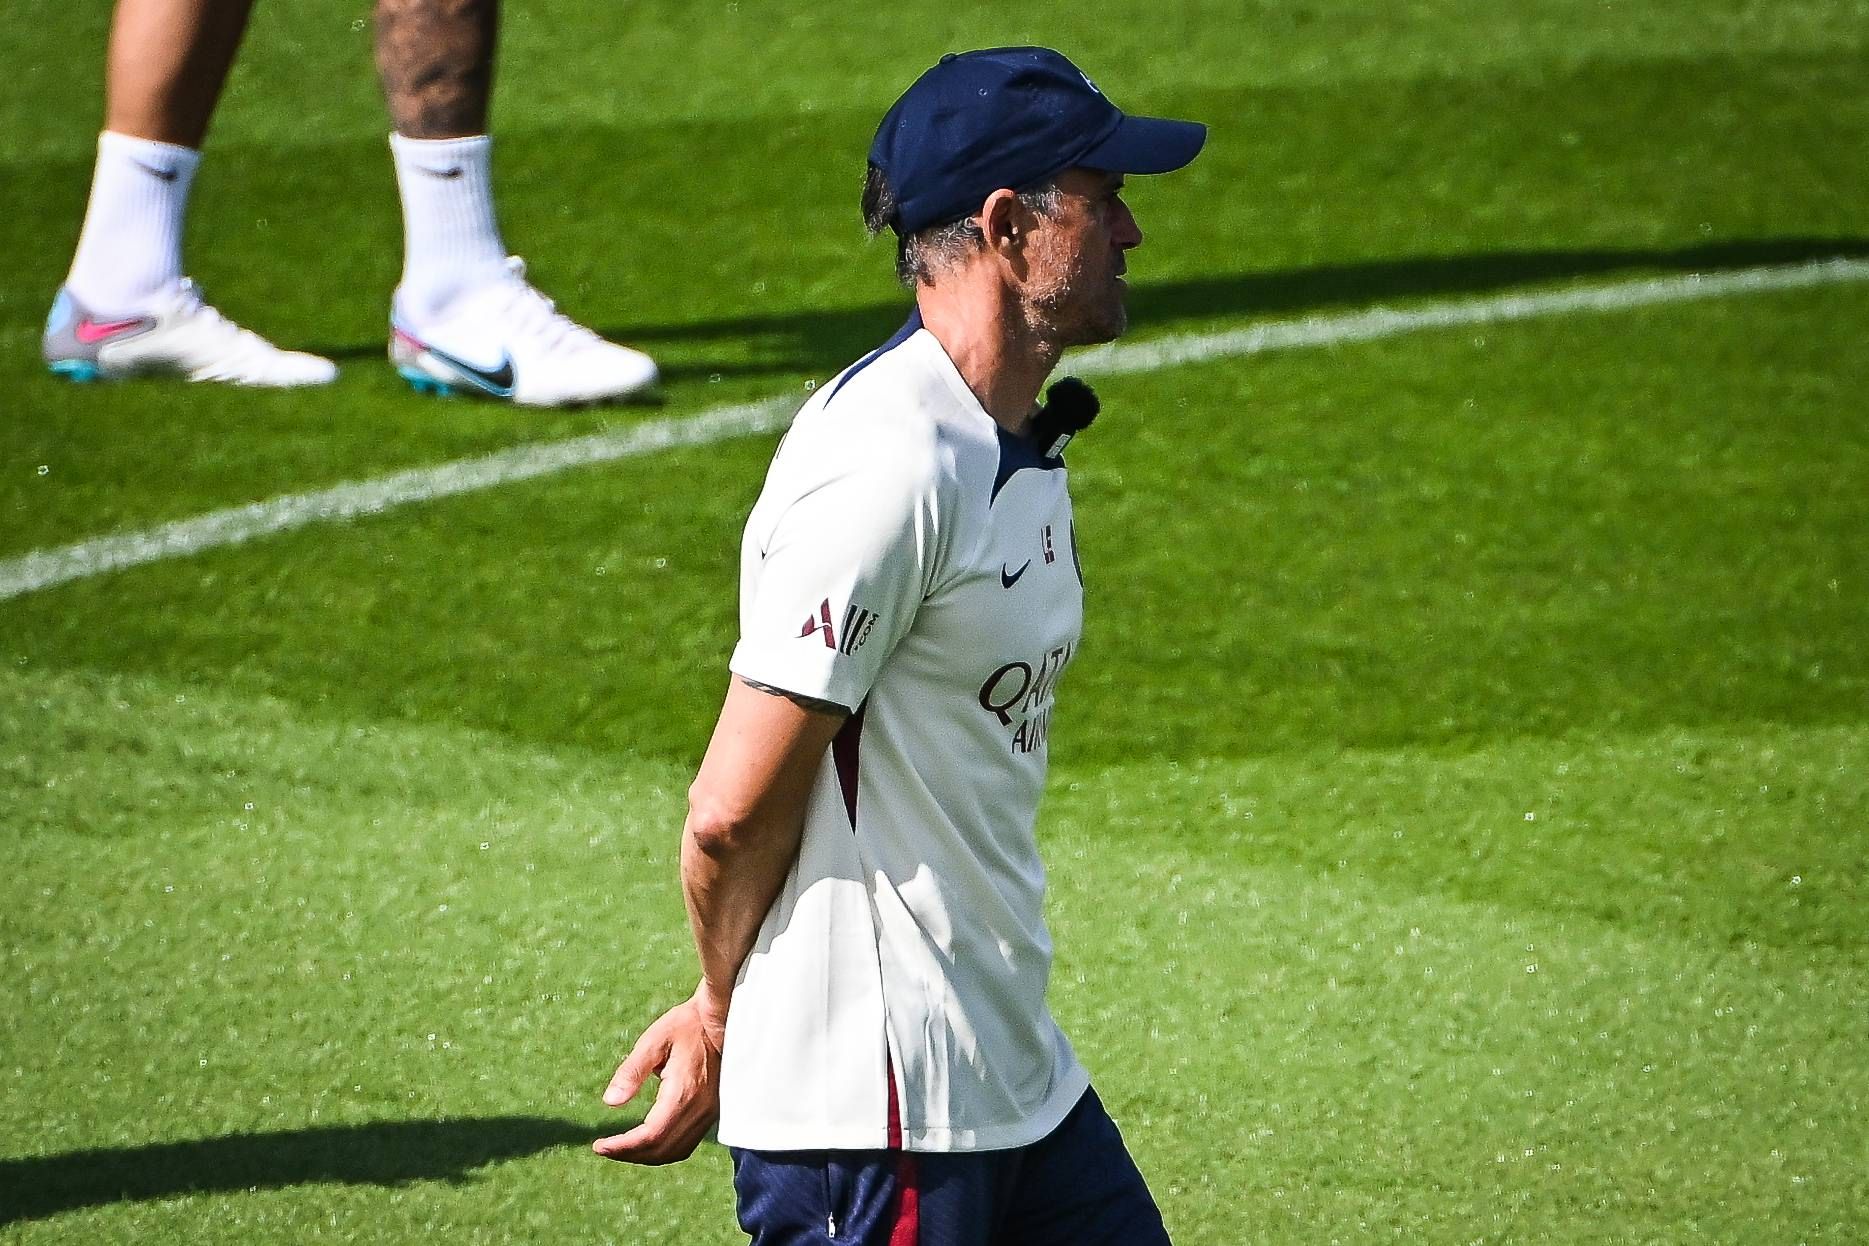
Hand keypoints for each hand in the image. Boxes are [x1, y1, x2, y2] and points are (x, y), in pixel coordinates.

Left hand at [593, 983, 726, 1164]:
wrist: (724, 1017)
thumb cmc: (687, 1024)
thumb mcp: (655, 1040)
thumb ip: (632, 1071)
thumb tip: (610, 1102)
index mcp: (684, 1091)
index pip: (651, 1135)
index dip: (623, 1147)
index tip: (599, 1146)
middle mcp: (700, 1108)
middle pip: (662, 1149)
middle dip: (630, 1155)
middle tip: (604, 1148)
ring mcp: (710, 1112)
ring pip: (676, 1151)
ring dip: (647, 1156)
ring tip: (622, 1148)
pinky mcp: (713, 1111)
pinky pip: (687, 1142)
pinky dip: (664, 1150)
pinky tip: (648, 1140)